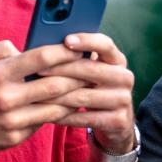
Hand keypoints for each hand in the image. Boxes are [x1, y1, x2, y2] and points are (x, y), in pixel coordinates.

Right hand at [0, 40, 88, 160]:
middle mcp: (6, 98)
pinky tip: (67, 105)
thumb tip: (24, 48)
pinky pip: (43, 123)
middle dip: (77, 76)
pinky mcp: (14, 137)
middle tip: (91, 68)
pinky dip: (57, 113)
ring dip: (73, 97)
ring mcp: (11, 120)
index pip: (40, 59)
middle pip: (55, 85)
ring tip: (86, 87)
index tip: (80, 46)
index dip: (64, 51)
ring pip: (54, 107)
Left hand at [34, 33, 135, 152]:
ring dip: (57, 96)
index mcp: (117, 59)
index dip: (86, 40)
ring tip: (37, 94)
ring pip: (84, 96)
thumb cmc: (93, 88)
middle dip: (61, 69)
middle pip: (90, 70)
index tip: (66, 40)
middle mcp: (125, 77)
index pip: (105, 44)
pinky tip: (47, 113)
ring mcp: (123, 100)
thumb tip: (46, 46)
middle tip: (38, 70)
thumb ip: (77, 58)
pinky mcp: (118, 121)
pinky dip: (63, 116)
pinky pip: (84, 118)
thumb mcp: (92, 71)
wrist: (116, 122)